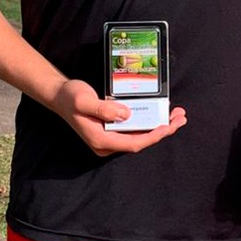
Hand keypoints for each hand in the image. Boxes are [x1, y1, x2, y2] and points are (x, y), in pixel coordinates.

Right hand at [50, 78, 186, 156]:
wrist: (59, 96)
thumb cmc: (70, 97)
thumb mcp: (84, 100)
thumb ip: (104, 108)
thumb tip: (126, 115)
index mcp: (100, 140)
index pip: (134, 143)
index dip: (154, 136)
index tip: (169, 126)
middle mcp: (106, 144)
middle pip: (141, 141)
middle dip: (163, 130)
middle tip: (181, 117)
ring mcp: (109, 139)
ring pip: (139, 136)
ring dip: (159, 126)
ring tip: (177, 114)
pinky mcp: (112, 131)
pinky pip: (134, 130)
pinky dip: (149, 122)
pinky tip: (160, 113)